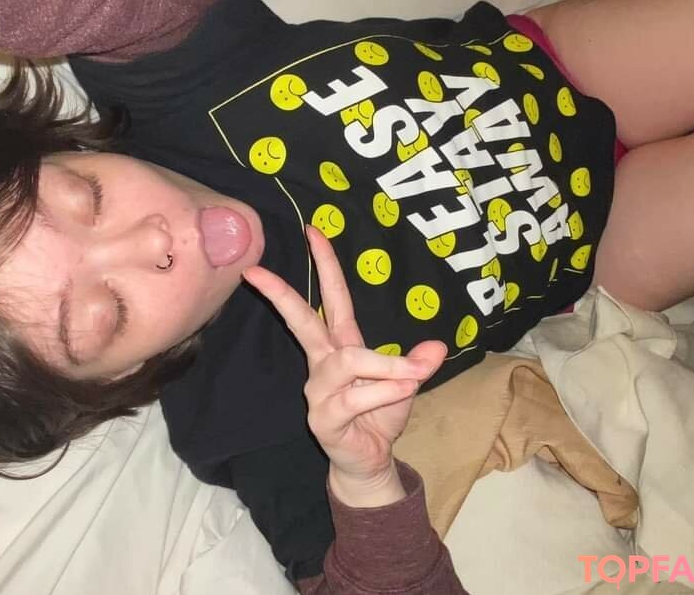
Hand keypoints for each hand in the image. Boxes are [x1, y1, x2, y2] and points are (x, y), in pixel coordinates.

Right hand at [244, 225, 446, 506]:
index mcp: (341, 345)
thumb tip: (436, 347)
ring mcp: (318, 390)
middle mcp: (324, 362)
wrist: (368, 462)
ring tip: (414, 376)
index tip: (313, 231)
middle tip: (256, 272)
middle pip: (302, 321)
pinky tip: (404, 392)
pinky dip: (385, 392)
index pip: (332, 298)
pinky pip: (356, 396)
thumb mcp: (408, 384)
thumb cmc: (380, 416)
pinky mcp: (323, 417)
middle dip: (282, 294)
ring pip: (349, 361)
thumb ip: (417, 363)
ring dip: (386, 367)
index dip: (325, 265)